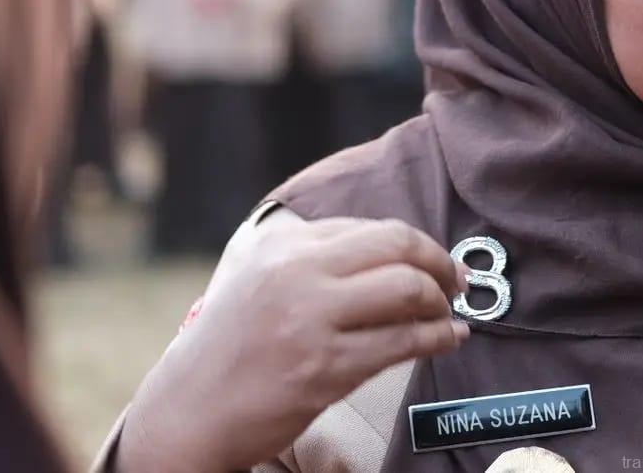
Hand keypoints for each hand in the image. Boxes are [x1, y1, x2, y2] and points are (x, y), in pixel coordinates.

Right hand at [118, 213, 469, 472]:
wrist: (186, 413)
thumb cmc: (230, 347)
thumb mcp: (259, 279)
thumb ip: (314, 257)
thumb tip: (396, 251)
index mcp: (281, 246)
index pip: (372, 229)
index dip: (416, 244)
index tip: (436, 260)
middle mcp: (296, 273)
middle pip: (398, 247)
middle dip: (439, 263)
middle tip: (455, 282)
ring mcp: (310, 321)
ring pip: (407, 291)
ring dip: (442, 303)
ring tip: (449, 315)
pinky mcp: (324, 369)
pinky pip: (403, 343)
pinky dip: (439, 338)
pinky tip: (449, 339)